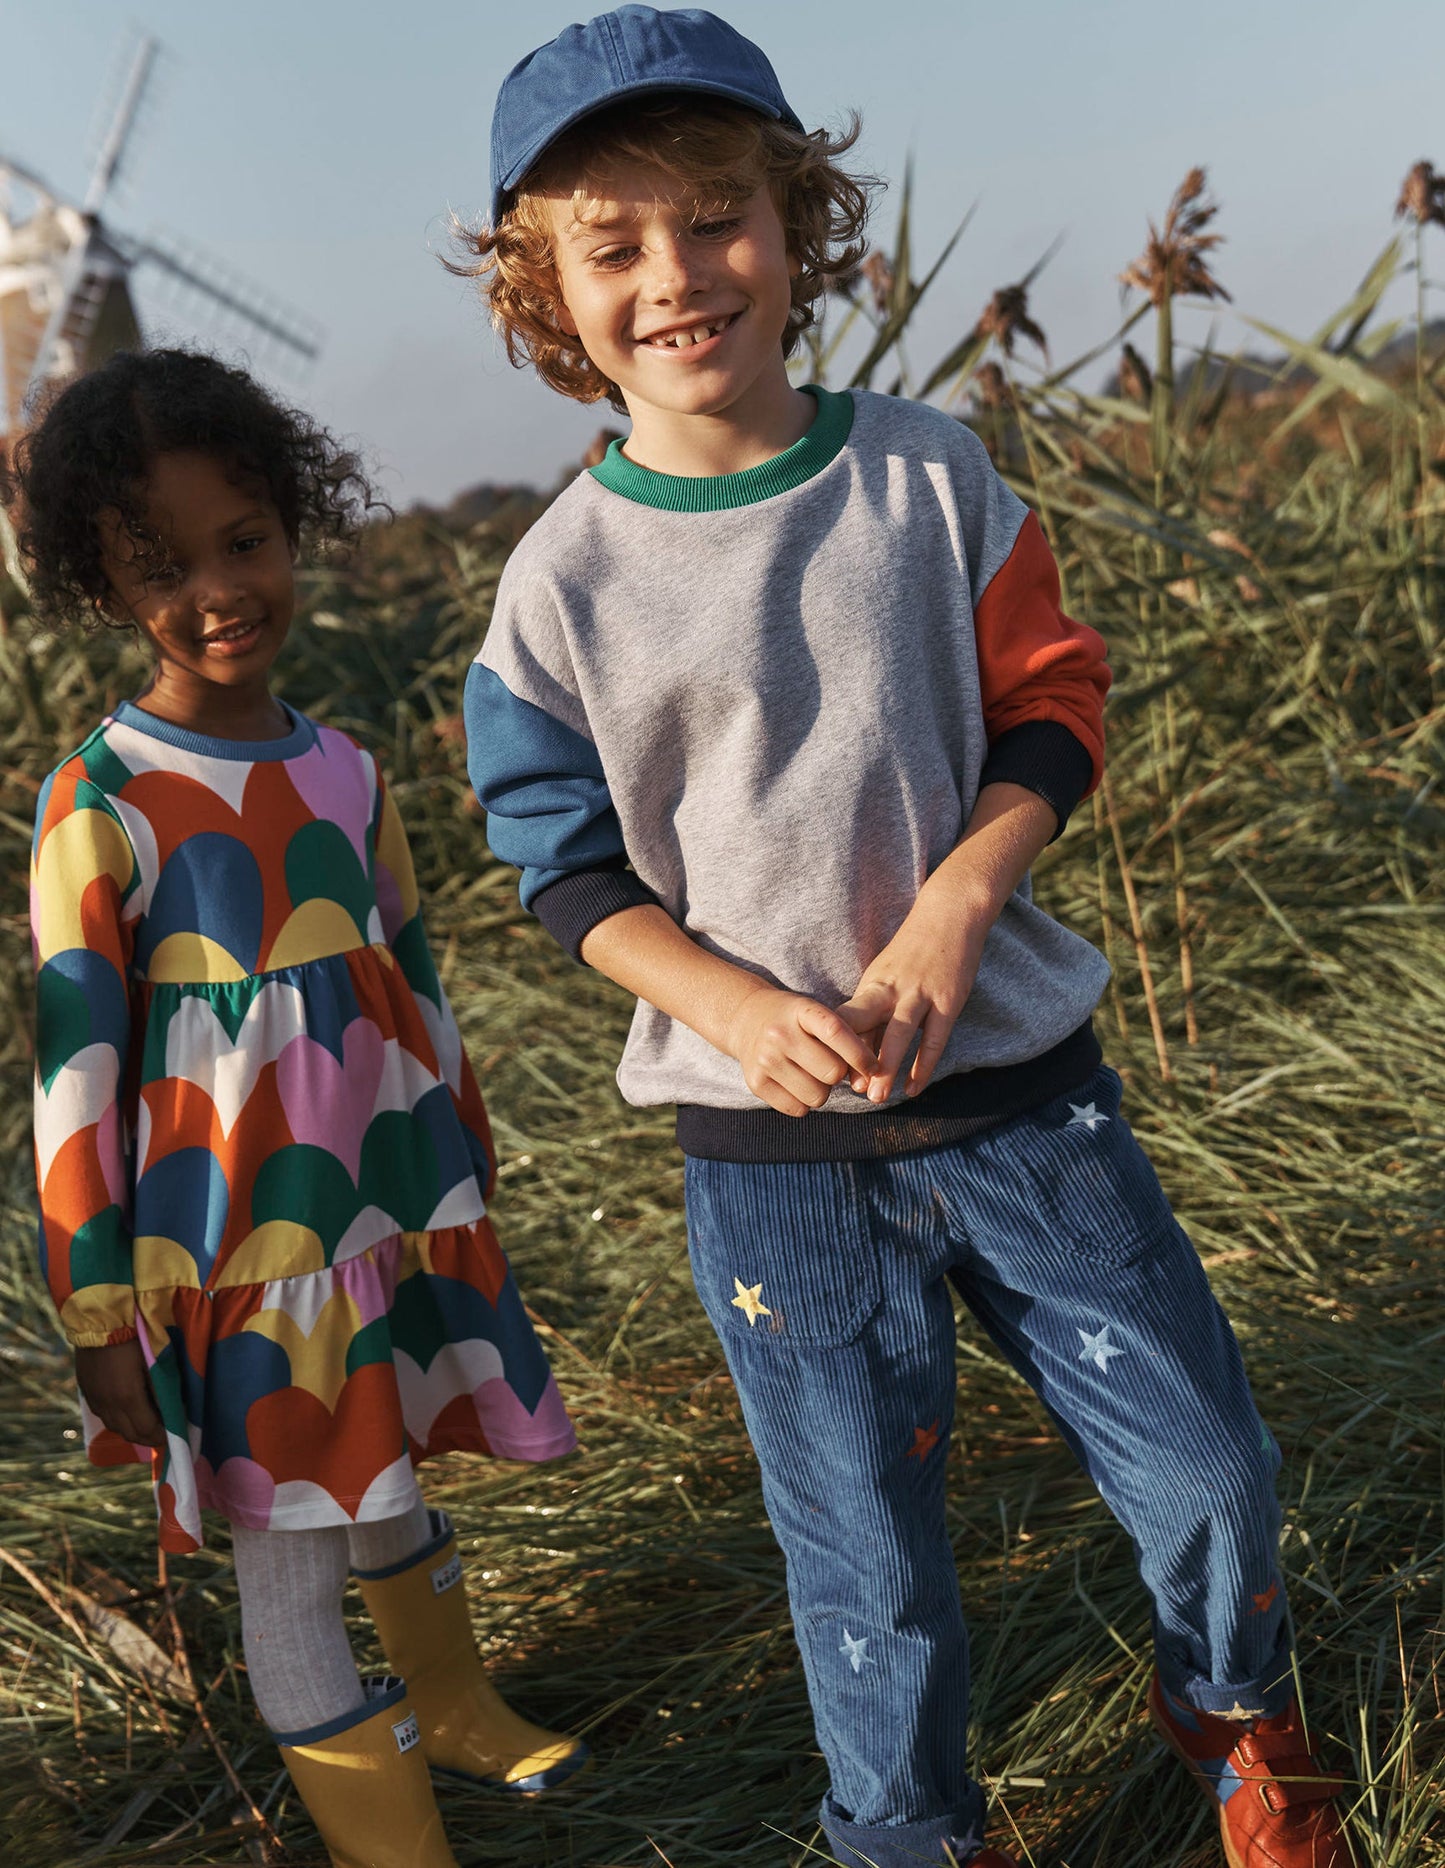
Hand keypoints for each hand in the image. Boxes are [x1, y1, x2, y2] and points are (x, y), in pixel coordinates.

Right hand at [75, 1339, 165, 1450]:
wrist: (100, 1322)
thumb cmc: (135, 1338)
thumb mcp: (154, 1363)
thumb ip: (162, 1390)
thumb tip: (173, 1411)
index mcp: (128, 1398)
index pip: (147, 1430)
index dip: (162, 1437)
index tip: (174, 1437)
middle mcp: (109, 1404)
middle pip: (130, 1434)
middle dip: (148, 1439)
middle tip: (163, 1436)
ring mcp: (95, 1399)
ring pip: (114, 1427)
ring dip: (131, 1431)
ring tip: (146, 1426)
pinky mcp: (86, 1392)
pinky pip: (103, 1415)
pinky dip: (117, 1420)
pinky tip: (126, 1413)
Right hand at [726, 983, 877, 1117]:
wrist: (745, 1020)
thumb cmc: (794, 1019)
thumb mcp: (815, 1012)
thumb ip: (842, 1036)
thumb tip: (871, 1075)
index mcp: (800, 1010)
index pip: (836, 1032)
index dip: (860, 1054)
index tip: (873, 1067)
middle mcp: (779, 1034)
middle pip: (832, 1073)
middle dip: (839, 1074)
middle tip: (830, 1066)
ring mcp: (765, 1060)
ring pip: (817, 1096)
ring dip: (822, 1090)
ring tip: (810, 1073)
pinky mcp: (756, 1084)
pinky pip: (798, 1110)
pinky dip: (803, 1102)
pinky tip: (795, 1083)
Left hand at [838, 892, 990, 1103]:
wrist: (950, 915)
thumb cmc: (913, 951)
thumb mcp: (886, 977)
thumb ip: (874, 1013)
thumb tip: (854, 1054)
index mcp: (872, 983)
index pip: (847, 1016)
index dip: (833, 1043)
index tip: (823, 1070)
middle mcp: (892, 988)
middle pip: (866, 1024)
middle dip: (854, 1058)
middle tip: (845, 1091)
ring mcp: (922, 994)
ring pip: (900, 1034)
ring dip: (887, 1067)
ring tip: (876, 1097)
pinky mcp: (949, 1001)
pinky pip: (935, 1039)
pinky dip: (924, 1065)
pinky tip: (913, 1088)